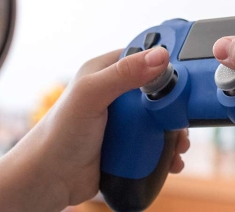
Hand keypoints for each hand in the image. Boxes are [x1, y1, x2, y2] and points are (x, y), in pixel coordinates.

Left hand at [29, 46, 189, 205]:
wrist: (48, 179)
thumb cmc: (59, 134)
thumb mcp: (91, 95)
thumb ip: (123, 74)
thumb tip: (159, 56)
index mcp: (105, 72)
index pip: (143, 58)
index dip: (164, 64)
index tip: (186, 76)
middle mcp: (115, 94)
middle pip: (158, 92)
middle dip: (175, 106)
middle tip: (185, 119)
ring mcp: (122, 122)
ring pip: (159, 121)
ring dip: (175, 133)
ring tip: (180, 146)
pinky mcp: (126, 145)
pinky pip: (154, 144)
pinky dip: (167, 152)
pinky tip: (172, 160)